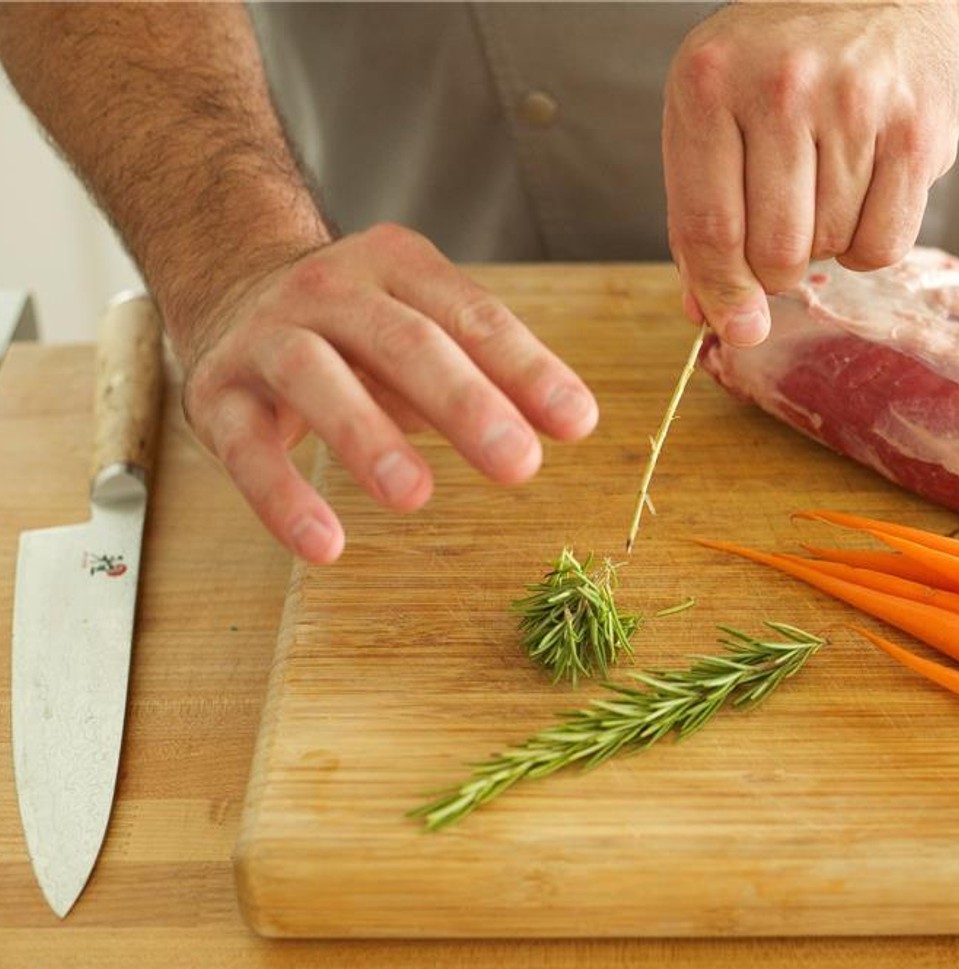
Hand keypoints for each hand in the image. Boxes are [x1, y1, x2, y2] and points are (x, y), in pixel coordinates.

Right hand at [177, 224, 598, 563]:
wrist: (231, 287)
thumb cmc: (359, 331)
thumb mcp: (427, 332)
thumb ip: (493, 372)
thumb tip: (572, 420)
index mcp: (399, 266)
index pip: (471, 316)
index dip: (526, 368)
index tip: (576, 422)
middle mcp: (332, 291)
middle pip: (403, 342)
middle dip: (464, 402)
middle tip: (518, 463)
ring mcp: (268, 337)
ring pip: (315, 377)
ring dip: (368, 436)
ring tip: (416, 497)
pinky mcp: (217, 394)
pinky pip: (246, 447)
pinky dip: (283, 498)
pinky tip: (325, 546)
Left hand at [663, 2, 958, 346]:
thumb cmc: (780, 64)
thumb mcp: (713, 114)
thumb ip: (700, 216)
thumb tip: (708, 316)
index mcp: (710, 83)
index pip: (709, 228)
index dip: (722, 295)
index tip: (737, 329)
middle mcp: (782, 87)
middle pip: (775, 252)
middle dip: (778, 269)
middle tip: (784, 239)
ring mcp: (855, 104)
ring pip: (831, 250)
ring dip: (826, 246)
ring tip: (826, 189)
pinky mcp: (917, 130)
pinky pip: (886, 245)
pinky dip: (870, 244)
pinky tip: (864, 195)